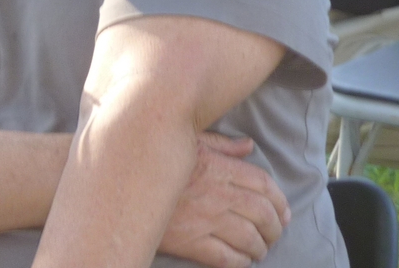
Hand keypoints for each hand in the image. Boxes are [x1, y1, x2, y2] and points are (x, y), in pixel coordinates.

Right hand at [158, 134, 289, 267]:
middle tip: (274, 233)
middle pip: (262, 214)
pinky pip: (228, 258)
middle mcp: (215, 193)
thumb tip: (248, 146)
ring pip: (249, 238)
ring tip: (259, 249)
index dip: (280, 200)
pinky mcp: (190, 242)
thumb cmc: (150, 159)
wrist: (114, 186)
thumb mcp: (185, 142)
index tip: (284, 211)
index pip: (263, 184)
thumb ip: (220, 144)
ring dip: (261, 247)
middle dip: (275, 227)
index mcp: (215, 165)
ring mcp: (204, 219)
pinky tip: (242, 260)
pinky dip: (241, 262)